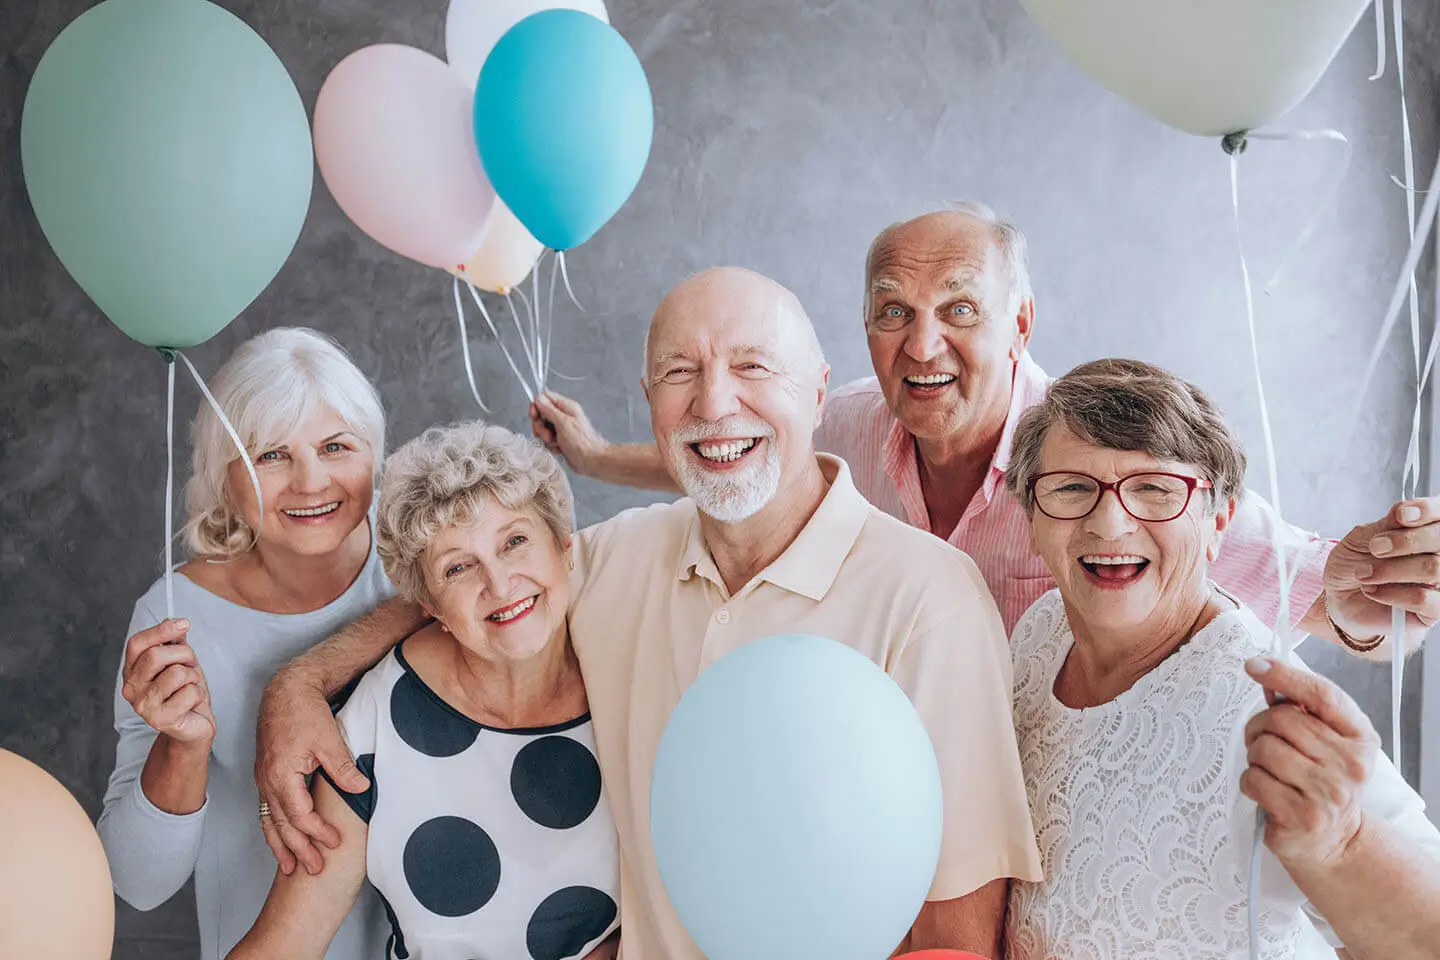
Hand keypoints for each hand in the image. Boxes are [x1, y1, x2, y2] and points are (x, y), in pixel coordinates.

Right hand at [121, 618, 215, 746]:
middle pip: (156, 656)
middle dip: (184, 655)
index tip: (184, 623)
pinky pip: (189, 692)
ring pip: (177, 673)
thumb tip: (174, 621)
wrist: (195, 726)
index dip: (160, 630)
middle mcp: (131, 688)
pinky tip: (192, 703)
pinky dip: (198, 694)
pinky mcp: (159, 719)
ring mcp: (143, 706)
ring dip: (193, 677)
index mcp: (132, 671)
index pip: (137, 644)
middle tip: (192, 664)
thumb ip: (175, 643)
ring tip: (190, 687)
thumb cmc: (186, 692)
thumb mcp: (181, 663)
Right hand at [254, 666, 368, 875]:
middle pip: (282, 825)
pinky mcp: (265, 775)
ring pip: (269, 821)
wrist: (285, 691)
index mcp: (282, 774)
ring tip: (290, 868)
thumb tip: (362, 789)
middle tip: (314, 870)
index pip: (300, 815)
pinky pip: (266, 810)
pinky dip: (273, 829)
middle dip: (298, 850)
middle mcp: (267, 781)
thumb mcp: (329, 739)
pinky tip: (279, 840)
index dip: (317, 832)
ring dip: (280, 846)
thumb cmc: (305, 712)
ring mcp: (263, 779)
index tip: (335, 843)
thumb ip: (342, 768)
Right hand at [529, 391, 606, 473]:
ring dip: (546, 438)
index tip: (534, 416)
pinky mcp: (561, 439)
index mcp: (566, 407)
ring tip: (555, 442)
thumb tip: (539, 399)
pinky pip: (547, 440)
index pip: (545, 398)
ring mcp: (562, 428)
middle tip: (548, 435)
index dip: (537, 406)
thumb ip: (549, 410)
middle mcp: (564, 415)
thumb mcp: (563, 423)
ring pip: (543, 428)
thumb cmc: (581, 442)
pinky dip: (551, 445)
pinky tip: (559, 448)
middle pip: (541, 414)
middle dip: (540, 426)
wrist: (591, 460)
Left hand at [1240, 657, 1379, 868]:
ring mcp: (1329, 792)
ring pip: (1263, 748)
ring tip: (1268, 769)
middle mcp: (1352, 764)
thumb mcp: (1325, 741)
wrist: (1333, 840)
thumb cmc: (1320, 780)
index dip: (1285, 675)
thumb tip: (1263, 672)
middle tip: (1262, 742)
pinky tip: (1266, 791)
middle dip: (1259, 727)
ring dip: (1254, 756)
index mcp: (1361, 737)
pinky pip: (1253, 779)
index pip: (1323, 696)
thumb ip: (1301, 708)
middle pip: (1281, 720)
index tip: (1255, 665)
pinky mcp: (1303, 816)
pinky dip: (1250, 781)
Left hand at [1324, 497, 1439, 646]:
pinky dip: (1392, 593)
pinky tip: (1373, 591)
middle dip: (1406, 541)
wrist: (1342, 597)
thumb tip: (1402, 509)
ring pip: (1433, 568)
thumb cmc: (1356, 563)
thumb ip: (1385, 525)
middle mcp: (1439, 554)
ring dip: (1391, 569)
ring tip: (1363, 573)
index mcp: (1426, 530)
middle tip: (1375, 548)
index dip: (1427, 510)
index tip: (1401, 514)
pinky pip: (1424, 599)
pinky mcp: (1434, 610)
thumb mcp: (1362, 538)